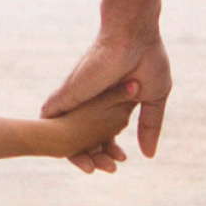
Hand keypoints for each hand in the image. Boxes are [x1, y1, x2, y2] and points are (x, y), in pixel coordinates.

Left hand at [44, 30, 171, 164]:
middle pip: (87, 138)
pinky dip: (56, 140)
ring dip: (78, 155)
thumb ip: (150, 125)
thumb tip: (149, 155)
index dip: (111, 150)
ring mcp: (78, 100)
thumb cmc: (147, 60)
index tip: (121, 160)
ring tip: (92, 168)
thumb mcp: (154, 98)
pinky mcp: (66, 95)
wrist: (133, 36)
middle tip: (110, 169)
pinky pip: (52, 123)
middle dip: (96, 158)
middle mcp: (92, 103)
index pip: (105, 133)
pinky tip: (61, 153)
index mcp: (112, 103)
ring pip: (69, 136)